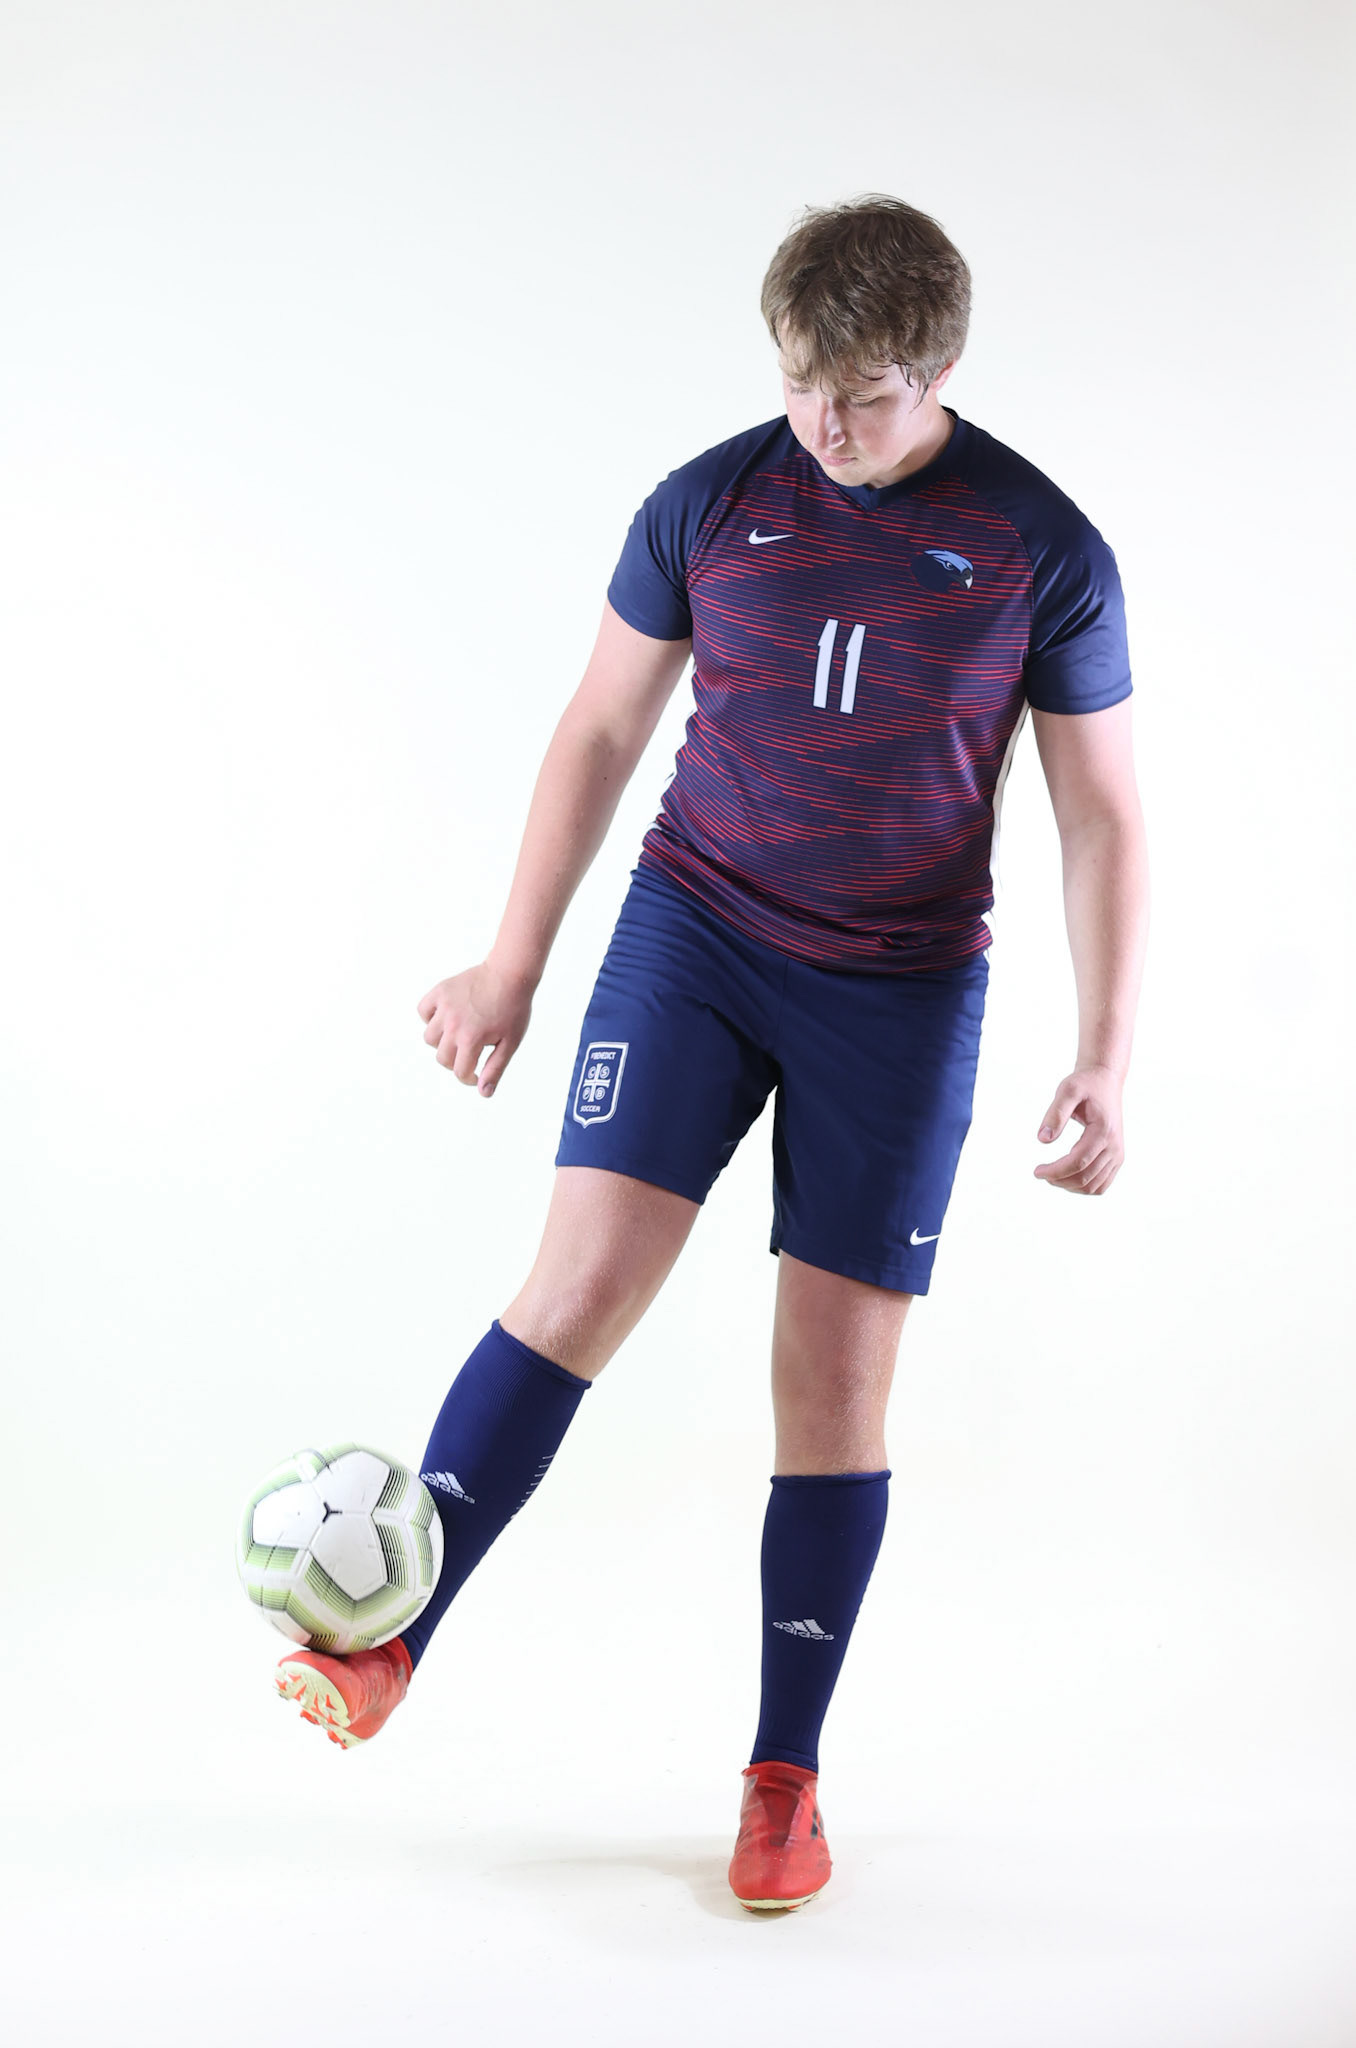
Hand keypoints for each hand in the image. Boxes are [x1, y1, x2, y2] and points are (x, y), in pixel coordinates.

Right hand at [416, 960, 534, 1097]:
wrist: (510, 974)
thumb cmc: (514, 1009)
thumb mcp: (510, 1042)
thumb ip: (495, 1068)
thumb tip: (483, 1092)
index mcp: (471, 1038)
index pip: (460, 1071)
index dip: (469, 1078)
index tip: (477, 1075)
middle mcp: (453, 1024)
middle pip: (442, 1058)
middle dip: (456, 1062)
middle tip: (470, 1054)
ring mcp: (445, 1007)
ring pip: (429, 1037)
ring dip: (441, 1042)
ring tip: (458, 1035)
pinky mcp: (440, 992)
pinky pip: (423, 1011)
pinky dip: (430, 1018)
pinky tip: (445, 1019)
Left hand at [1033, 1066, 1123, 1194]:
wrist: (1105, 1080)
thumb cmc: (1085, 1084)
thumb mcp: (1067, 1090)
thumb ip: (1055, 1114)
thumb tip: (1042, 1140)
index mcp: (1103, 1131)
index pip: (1078, 1162)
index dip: (1055, 1171)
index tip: (1036, 1171)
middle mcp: (1115, 1146)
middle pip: (1085, 1178)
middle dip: (1059, 1180)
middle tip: (1040, 1173)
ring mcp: (1118, 1154)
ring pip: (1094, 1186)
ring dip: (1070, 1186)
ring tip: (1051, 1176)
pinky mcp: (1117, 1158)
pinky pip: (1101, 1184)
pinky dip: (1083, 1187)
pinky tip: (1066, 1178)